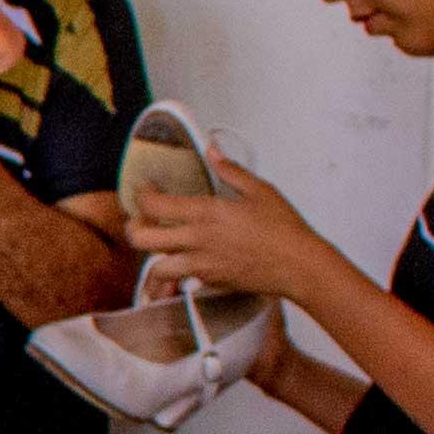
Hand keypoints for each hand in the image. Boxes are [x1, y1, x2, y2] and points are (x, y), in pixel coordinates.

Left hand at [122, 150, 345, 310]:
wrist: (299, 266)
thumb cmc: (284, 229)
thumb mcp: (259, 190)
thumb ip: (230, 170)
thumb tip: (213, 150)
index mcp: (206, 213)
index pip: (154, 205)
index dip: (142, 196)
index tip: (145, 190)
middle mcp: (196, 241)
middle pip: (142, 239)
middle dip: (134, 227)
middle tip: (141, 219)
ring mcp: (201, 265)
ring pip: (155, 267)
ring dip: (151, 256)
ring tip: (158, 244)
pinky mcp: (210, 282)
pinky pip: (179, 279)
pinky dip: (173, 274)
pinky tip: (180, 264)